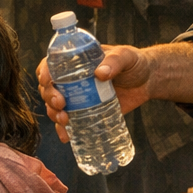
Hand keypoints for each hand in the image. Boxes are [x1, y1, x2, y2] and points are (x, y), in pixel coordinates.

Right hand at [37, 45, 152, 141]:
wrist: (147, 81)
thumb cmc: (134, 62)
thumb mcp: (125, 56)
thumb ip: (115, 61)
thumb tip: (100, 73)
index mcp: (76, 61)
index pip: (52, 63)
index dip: (44, 71)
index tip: (46, 80)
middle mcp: (72, 79)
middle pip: (49, 87)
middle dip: (49, 96)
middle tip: (60, 103)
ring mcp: (78, 97)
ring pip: (55, 106)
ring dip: (53, 114)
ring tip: (64, 119)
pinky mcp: (87, 113)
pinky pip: (71, 122)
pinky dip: (65, 130)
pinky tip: (66, 137)